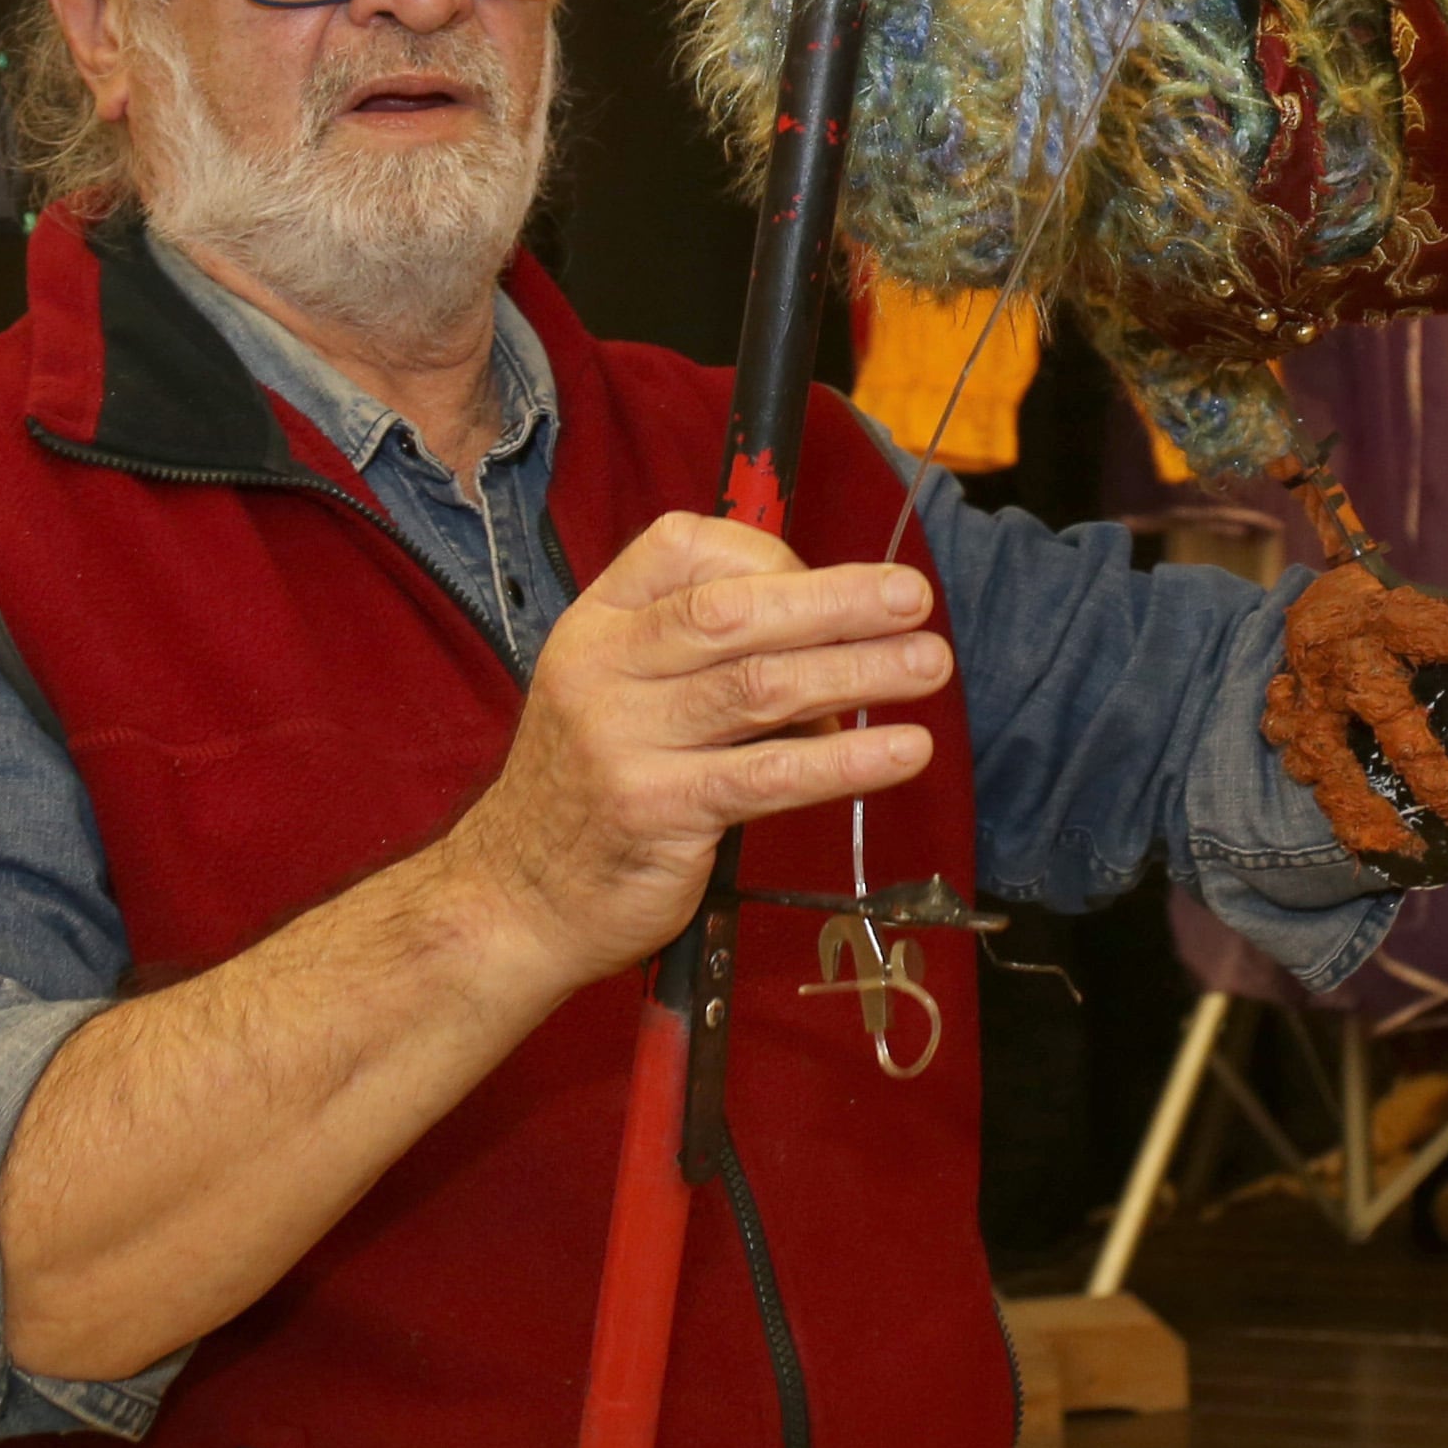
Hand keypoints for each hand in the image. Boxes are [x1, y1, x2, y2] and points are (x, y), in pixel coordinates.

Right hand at [447, 513, 942, 987]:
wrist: (517, 898)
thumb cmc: (593, 785)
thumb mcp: (618, 688)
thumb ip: (702, 650)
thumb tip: (833, 628)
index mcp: (598, 622)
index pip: (686, 548)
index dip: (774, 558)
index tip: (834, 584)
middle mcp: (603, 669)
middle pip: (734, 613)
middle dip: (836, 599)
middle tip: (913, 597)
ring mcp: (624, 740)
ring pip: (760, 687)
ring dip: (857, 671)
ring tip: (929, 666)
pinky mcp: (656, 812)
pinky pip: (767, 776)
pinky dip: (844, 763)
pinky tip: (902, 752)